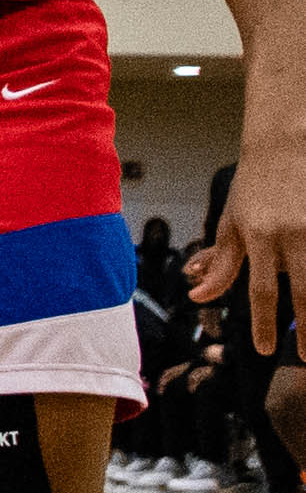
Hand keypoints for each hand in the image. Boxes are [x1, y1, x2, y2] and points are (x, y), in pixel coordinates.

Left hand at [189, 131, 301, 350]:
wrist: (287, 144)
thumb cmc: (256, 187)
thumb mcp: (232, 223)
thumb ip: (222, 263)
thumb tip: (198, 296)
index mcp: (260, 237)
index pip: (261, 290)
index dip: (265, 323)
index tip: (266, 349)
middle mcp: (293, 235)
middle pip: (304, 293)